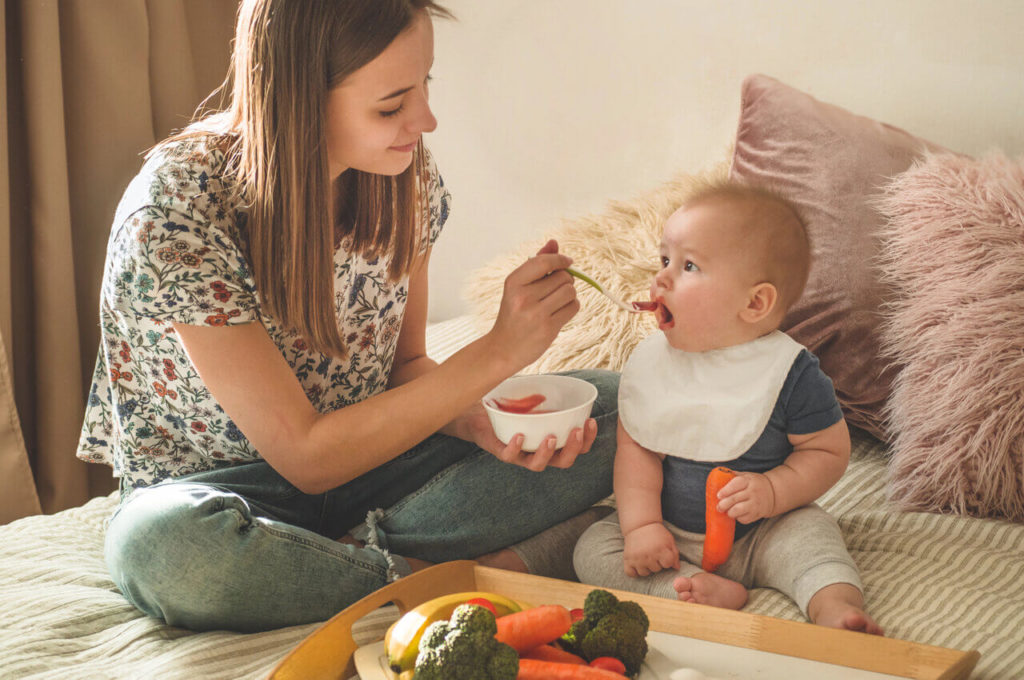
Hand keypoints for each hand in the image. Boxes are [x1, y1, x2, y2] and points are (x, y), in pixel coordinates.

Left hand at [448, 401, 597, 471]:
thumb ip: (551, 395)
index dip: (587, 439)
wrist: (479, 412)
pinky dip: (516, 447)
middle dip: (572, 448)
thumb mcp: (535, 400)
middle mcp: (538, 452)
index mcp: (552, 442)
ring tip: (551, 438)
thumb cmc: (511, 407)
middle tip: (576, 431)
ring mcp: (520, 454)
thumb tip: (568, 377)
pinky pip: (509, 456)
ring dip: (547, 453)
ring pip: (537, 465)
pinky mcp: (500, 451)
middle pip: (562, 461)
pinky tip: (520, 436)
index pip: (577, 448)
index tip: (591, 421)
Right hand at [487, 240, 579, 370]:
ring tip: (557, 301)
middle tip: (555, 289)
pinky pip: (573, 307)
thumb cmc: (513, 314)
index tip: (567, 262)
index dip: (560, 259)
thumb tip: (554, 243)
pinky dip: (571, 307)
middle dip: (565, 280)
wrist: (503, 349)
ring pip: (570, 291)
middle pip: (562, 277)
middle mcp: (523, 297)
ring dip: (569, 294)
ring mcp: (536, 314)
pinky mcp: (548, 328)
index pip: (544, 262)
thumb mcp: (518, 287)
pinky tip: (559, 312)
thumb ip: (536, 264)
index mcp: (513, 282)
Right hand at [623, 522, 678, 576]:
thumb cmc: (657, 534)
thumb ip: (675, 554)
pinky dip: (633, 571)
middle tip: (653, 554)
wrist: (640, 525)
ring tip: (646, 558)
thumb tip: (677, 568)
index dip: (667, 560)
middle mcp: (648, 555)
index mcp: (661, 549)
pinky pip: (631, 573)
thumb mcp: (669, 540)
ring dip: (646, 568)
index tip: (664, 554)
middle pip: (656, 570)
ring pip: (644, 573)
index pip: (668, 564)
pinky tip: (637, 564)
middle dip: (656, 563)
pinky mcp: (627, 559)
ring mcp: (637, 558)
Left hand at [716, 472, 775, 523]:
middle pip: (734, 499)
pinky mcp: (757, 514)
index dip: (725, 491)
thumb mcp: (746, 475)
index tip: (718, 495)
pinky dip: (738, 517)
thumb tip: (717, 475)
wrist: (773, 493)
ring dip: (729, 512)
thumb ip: (733, 476)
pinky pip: (743, 519)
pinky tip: (737, 514)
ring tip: (727, 511)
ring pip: (738, 510)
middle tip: (719, 507)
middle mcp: (752, 492)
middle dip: (723, 504)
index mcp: (748, 481)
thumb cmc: (754, 483)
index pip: (735, 485)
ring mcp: (755, 504)